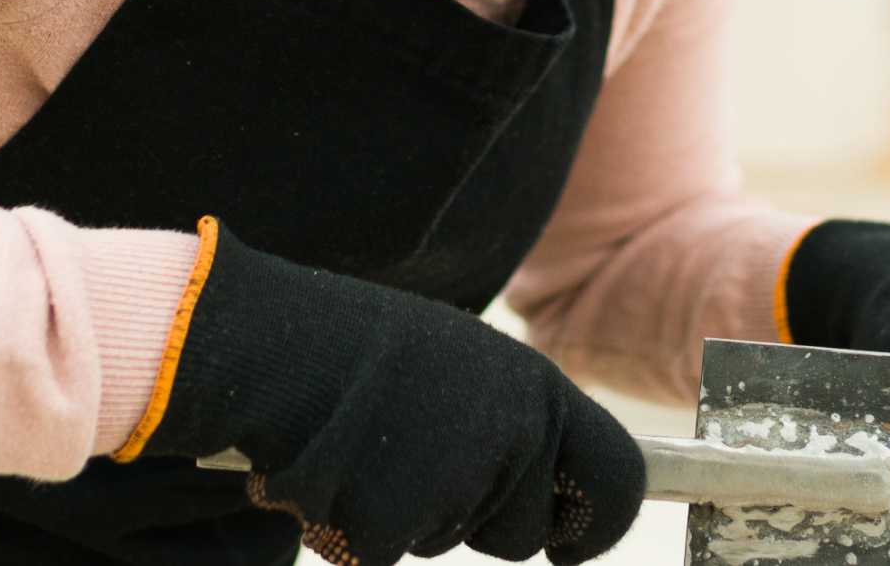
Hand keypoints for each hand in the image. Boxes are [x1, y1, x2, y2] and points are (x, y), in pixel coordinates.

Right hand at [124, 218, 645, 563]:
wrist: (272, 344)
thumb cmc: (367, 355)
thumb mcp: (467, 367)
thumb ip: (517, 418)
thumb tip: (562, 477)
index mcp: (538, 391)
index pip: (617, 477)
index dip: (597, 524)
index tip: (572, 543)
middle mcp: (512, 434)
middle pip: (521, 534)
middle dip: (479, 523)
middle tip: (422, 467)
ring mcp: (454, 480)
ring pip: (444, 541)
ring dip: (404, 512)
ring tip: (367, 443)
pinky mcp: (391, 520)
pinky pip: (381, 553)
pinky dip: (351, 526)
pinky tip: (332, 469)